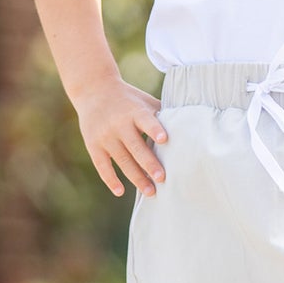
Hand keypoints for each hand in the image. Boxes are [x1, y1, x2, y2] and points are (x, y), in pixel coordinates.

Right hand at [75, 78, 168, 196]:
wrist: (94, 90)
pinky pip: (102, 166)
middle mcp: (119, 124)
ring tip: (151, 192)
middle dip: (149, 163)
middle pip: (136, 146)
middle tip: (163, 179)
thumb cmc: (129, 99)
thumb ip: (163, 114)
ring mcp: (105, 136)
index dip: (154, 129)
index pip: (146, 121)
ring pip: (122, 160)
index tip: (164, 140)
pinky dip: (110, 179)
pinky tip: (120, 192)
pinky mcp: (93, 145)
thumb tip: (190, 127)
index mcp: (135, 111)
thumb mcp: (145, 101)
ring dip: (136, 177)